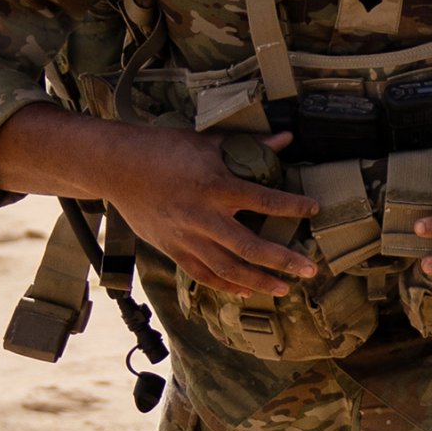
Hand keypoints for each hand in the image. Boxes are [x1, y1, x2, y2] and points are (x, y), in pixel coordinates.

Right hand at [98, 126, 320, 299]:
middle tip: (310, 270)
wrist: (117, 167)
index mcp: (216, 186)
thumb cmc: (164, 149)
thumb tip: (286, 139)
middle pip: (250, 246)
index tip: (314, 209)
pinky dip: (225, 285)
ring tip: (284, 289)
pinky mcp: (172, 248)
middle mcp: (203, 217)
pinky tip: (245, 291)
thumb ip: (249, 145)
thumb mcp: (209, 142)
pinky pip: (203, 274)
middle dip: (283, 260)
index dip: (292, 206)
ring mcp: (186, 237)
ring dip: (259, 281)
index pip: (264, 200)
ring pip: (228, 268)